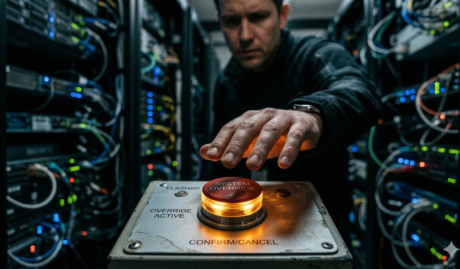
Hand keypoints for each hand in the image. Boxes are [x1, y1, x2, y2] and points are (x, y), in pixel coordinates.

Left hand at [199, 108, 321, 169]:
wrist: (306, 123)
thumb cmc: (274, 135)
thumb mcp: (250, 140)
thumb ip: (228, 146)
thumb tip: (203, 151)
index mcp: (249, 119)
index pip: (232, 128)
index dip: (221, 141)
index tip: (212, 155)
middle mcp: (264, 116)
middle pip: (248, 128)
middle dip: (237, 146)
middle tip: (227, 162)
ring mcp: (283, 119)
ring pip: (270, 131)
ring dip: (260, 148)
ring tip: (252, 166)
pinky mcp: (301, 126)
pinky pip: (295, 137)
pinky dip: (289, 150)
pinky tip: (283, 164)